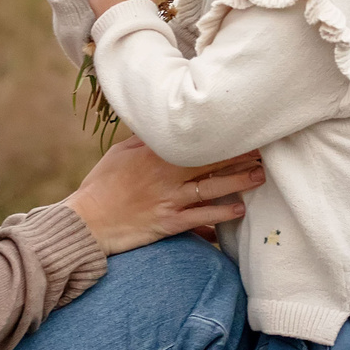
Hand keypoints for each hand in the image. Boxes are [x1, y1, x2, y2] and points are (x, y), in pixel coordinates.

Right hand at [63, 139, 263, 255]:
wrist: (87, 223)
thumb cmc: (101, 185)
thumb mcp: (120, 154)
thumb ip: (145, 141)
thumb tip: (161, 125)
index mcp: (154, 156)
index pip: (193, 142)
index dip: (219, 137)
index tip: (240, 129)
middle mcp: (165, 176)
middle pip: (208, 163)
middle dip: (237, 156)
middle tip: (262, 150)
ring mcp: (168, 201)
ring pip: (210, 189)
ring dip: (237, 182)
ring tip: (259, 176)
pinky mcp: (168, 224)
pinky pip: (200, 219)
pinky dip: (221, 215)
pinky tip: (239, 209)